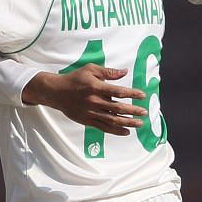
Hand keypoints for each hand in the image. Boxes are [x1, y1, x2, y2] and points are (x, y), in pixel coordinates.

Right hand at [24, 66, 145, 133]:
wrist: (56, 92)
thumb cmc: (75, 78)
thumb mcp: (90, 69)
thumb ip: (108, 72)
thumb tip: (125, 72)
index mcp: (96, 87)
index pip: (119, 92)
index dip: (132, 93)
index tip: (143, 95)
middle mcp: (94, 101)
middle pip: (118, 108)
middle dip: (133, 111)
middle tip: (144, 112)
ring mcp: (91, 112)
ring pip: (113, 120)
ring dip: (128, 122)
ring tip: (140, 124)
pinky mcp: (87, 120)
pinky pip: (104, 128)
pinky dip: (116, 131)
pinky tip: (126, 131)